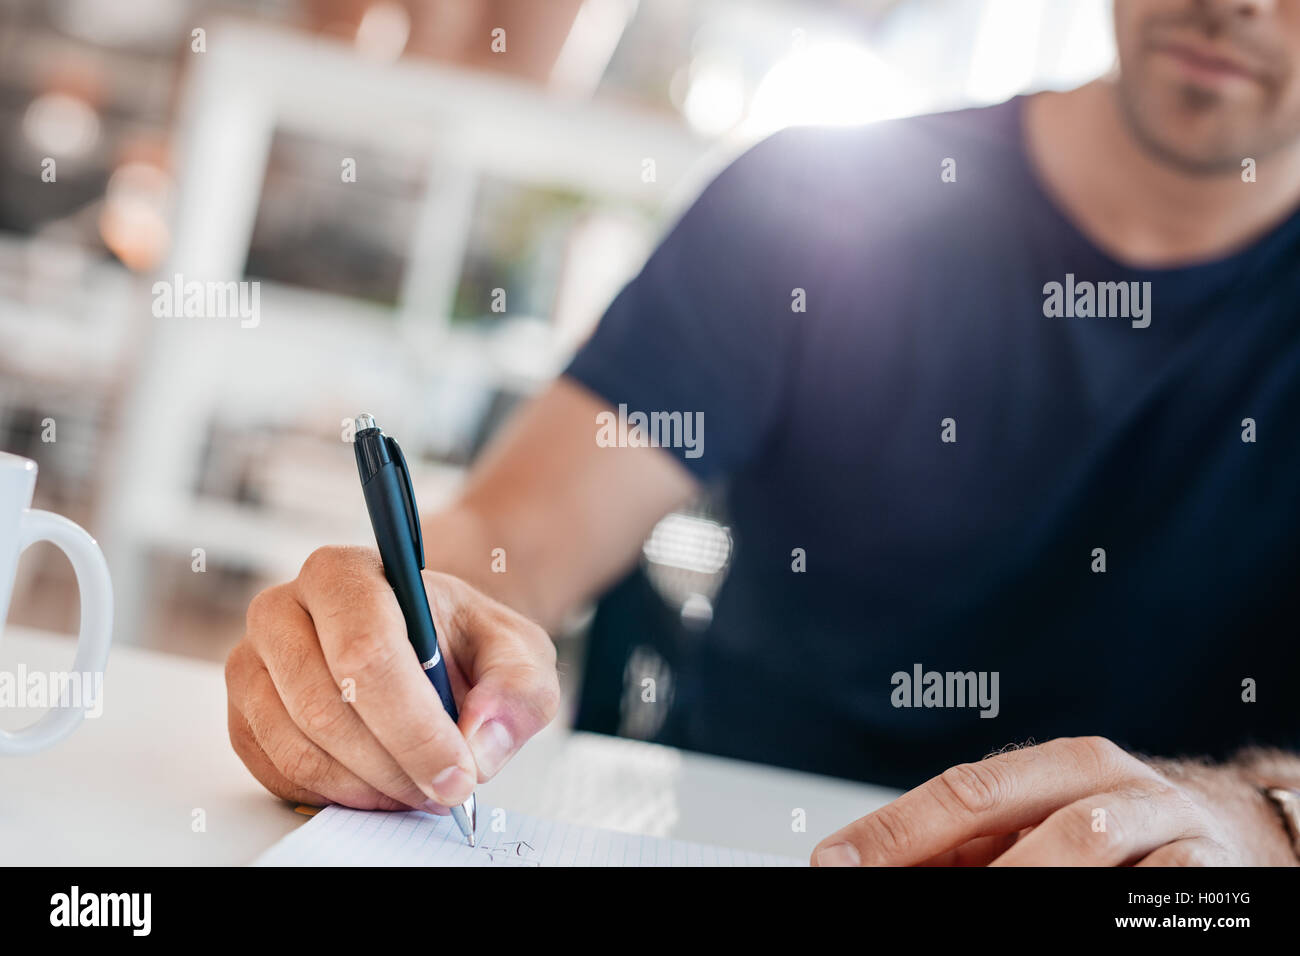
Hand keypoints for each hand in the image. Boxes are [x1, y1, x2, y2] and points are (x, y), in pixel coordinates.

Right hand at [226, 546, 559, 812]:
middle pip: (326, 708)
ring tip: (419, 784)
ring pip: (300, 750)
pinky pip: (279, 774)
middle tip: (447, 788)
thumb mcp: (516, 652)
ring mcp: (253, 665)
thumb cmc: (460, 640)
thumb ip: (515, 690)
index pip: (366, 651)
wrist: (425, 644)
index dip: (413, 725)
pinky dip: (337, 795)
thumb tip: (478, 743)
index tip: (459, 770)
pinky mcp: (243, 717)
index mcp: (346, 573)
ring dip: (370, 787)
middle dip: (397, 765)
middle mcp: (283, 609)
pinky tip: (380, 783)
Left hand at [812, 736, 1295, 865]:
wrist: (1241, 837)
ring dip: (1022, 877)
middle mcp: (1108, 783)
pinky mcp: (1211, 872)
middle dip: (943, 855)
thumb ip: (966, 847)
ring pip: (1081, 846)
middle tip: (889, 891)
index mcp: (1056, 766)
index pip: (960, 791)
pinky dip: (1107, 907)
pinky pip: (1152, 891)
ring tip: (979, 904)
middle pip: (1013, 812)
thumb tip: (868, 866)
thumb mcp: (1044, 828)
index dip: (892, 830)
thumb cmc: (1120, 835)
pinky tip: (1071, 917)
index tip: (833, 862)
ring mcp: (1162, 826)